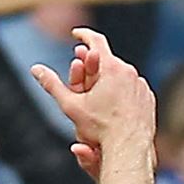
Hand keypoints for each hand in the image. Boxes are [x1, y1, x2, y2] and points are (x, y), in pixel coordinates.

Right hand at [30, 26, 154, 176]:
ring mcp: (141, 85)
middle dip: (93, 63)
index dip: (84, 35)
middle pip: (108, 60)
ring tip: (98, 91)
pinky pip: (132, 88)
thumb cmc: (100, 128)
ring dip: (108, 78)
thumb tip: (35, 69)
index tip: (76, 35)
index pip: (96, 41)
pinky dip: (122, 91)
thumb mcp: (71, 106)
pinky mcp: (148, 98)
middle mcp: (129, 72)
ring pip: (121, 75)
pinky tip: (114, 103)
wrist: (131, 148)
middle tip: (81, 65)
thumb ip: (52, 84)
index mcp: (111, 68)